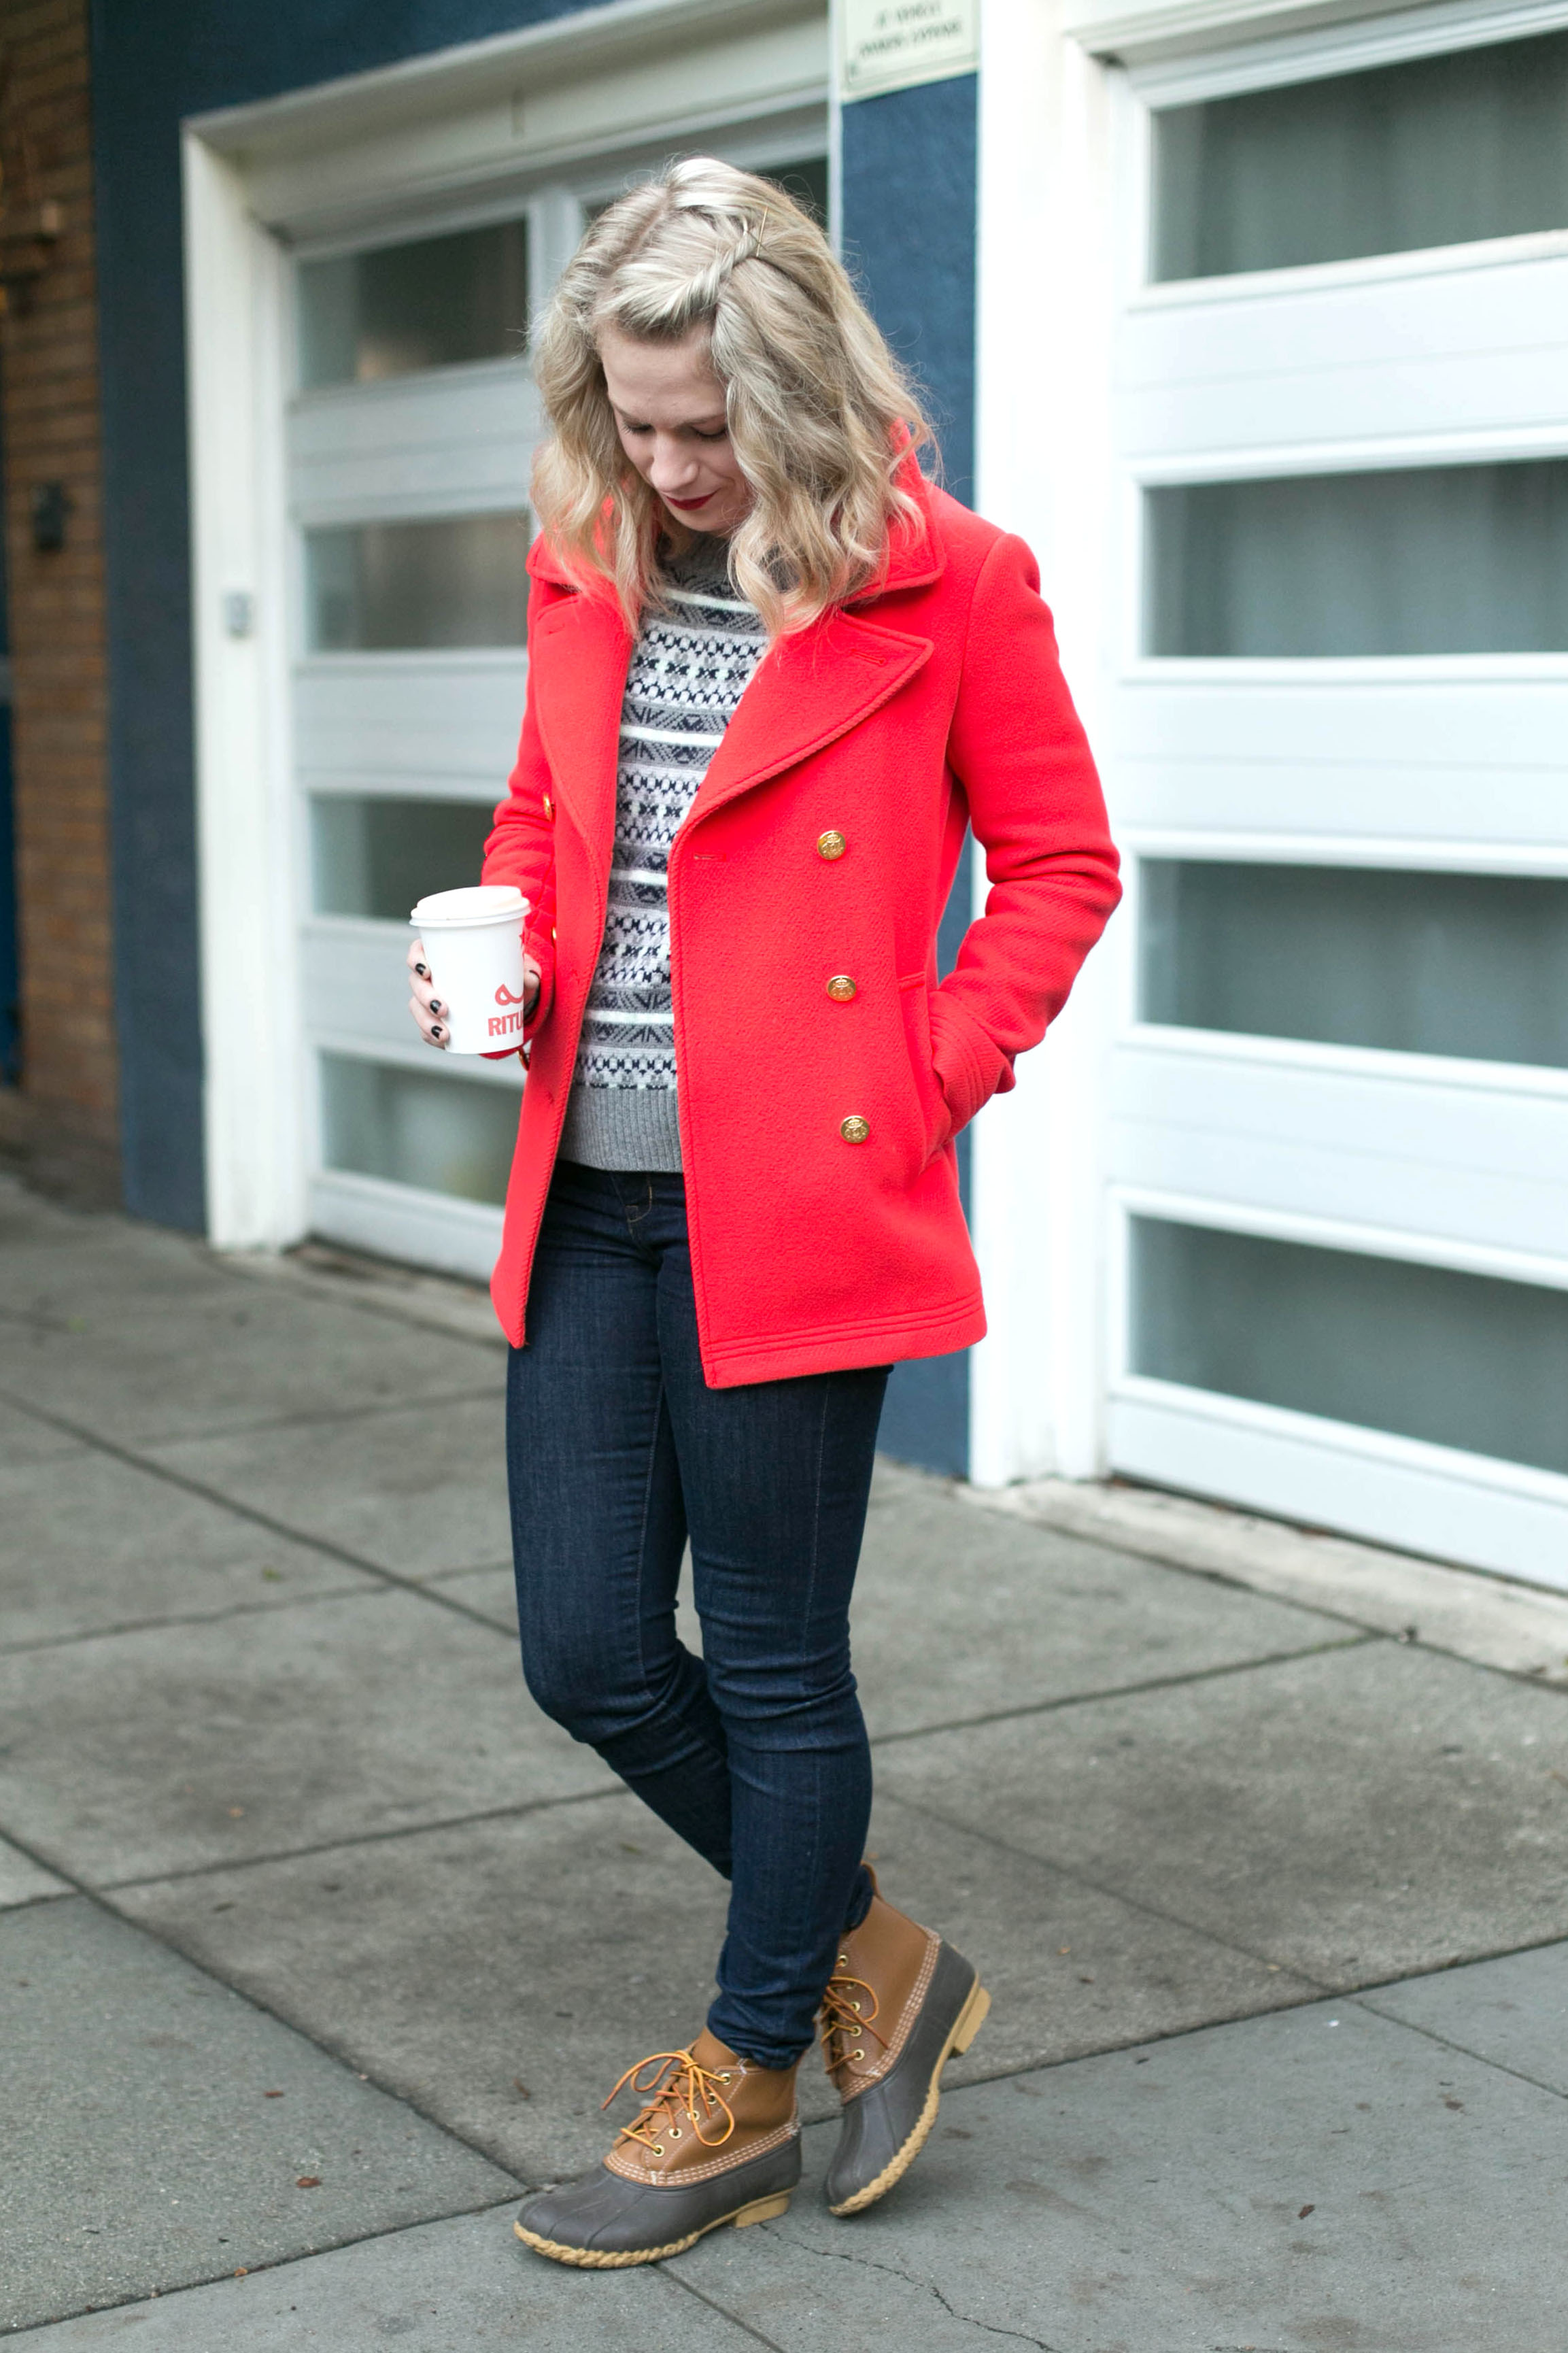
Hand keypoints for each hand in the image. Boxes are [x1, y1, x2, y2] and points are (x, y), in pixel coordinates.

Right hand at [407, 936, 539, 1049]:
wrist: (507, 1003)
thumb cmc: (505, 977)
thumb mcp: (517, 972)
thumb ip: (526, 973)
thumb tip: (530, 978)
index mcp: (443, 955)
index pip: (418, 951)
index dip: (416, 959)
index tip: (427, 970)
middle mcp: (431, 976)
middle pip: (415, 983)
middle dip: (424, 996)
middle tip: (444, 1008)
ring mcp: (430, 999)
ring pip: (417, 1008)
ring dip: (425, 1020)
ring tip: (445, 1032)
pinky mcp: (435, 1019)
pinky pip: (426, 1029)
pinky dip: (431, 1036)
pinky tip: (442, 1041)